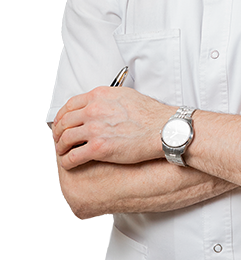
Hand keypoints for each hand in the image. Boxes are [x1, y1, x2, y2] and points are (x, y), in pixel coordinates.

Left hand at [52, 87, 175, 169]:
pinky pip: (73, 157)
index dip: (62, 116)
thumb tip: (101, 102)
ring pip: (65, 139)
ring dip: (61, 147)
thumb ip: (108, 98)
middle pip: (64, 121)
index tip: (62, 123)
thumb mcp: (127, 95)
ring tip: (64, 152)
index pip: (69, 105)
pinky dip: (68, 162)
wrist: (163, 129)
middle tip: (59, 139)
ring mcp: (95, 129)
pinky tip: (70, 164)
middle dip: (58, 132)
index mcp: (100, 96)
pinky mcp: (99, 148)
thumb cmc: (151, 115)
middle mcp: (94, 110)